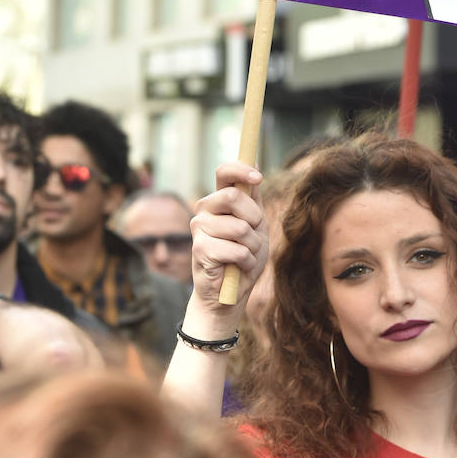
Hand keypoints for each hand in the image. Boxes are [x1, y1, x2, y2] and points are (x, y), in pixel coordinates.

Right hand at [186, 163, 266, 338]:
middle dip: (253, 218)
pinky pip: (237, 250)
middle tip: (253, 235)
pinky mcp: (200, 249)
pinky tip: (239, 267)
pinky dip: (247, 261)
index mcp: (220, 200)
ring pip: (240, 227)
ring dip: (253, 246)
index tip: (257, 178)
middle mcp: (205, 209)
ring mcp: (199, 228)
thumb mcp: (257, 225)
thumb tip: (255, 164)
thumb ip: (253, 198)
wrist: (230, 293)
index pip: (224, 172)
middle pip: (232, 197)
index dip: (240, 170)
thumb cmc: (245, 257)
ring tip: (245, 256)